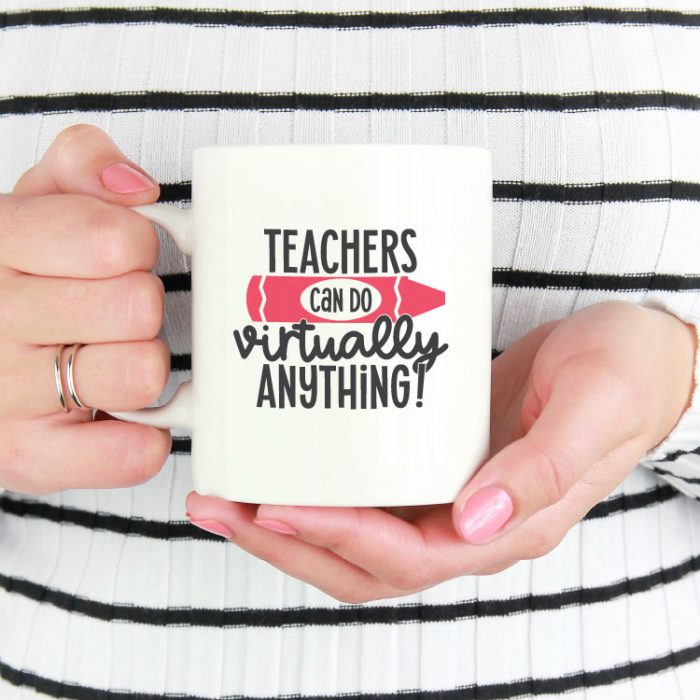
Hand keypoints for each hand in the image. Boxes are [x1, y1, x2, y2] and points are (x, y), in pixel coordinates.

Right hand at [0, 124, 171, 493]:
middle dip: (138, 305)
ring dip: (141, 364)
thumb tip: (134, 186)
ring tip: (104, 358)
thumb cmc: (14, 276)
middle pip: (138, 306)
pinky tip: (115, 413)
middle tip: (106, 312)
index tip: (116, 256)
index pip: (115, 239)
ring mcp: (5, 398)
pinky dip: (142, 434)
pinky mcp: (29, 459)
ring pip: (143, 372)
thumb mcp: (33, 201)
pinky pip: (133, 453)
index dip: (136, 245)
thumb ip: (82, 165)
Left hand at [186, 300, 696, 602]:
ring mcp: (451, 498)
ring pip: (356, 538)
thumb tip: (473, 523)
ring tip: (229, 493)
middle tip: (221, 506)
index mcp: (509, 525)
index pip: (408, 556)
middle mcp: (471, 524)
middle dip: (287, 543)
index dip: (339, 538)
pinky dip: (321, 490)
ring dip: (290, 523)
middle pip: (363, 562)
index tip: (277, 507)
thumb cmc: (625, 378)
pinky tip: (286, 463)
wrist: (637, 359)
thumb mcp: (593, 408)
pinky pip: (370, 495)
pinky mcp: (439, 464)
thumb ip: (541, 469)